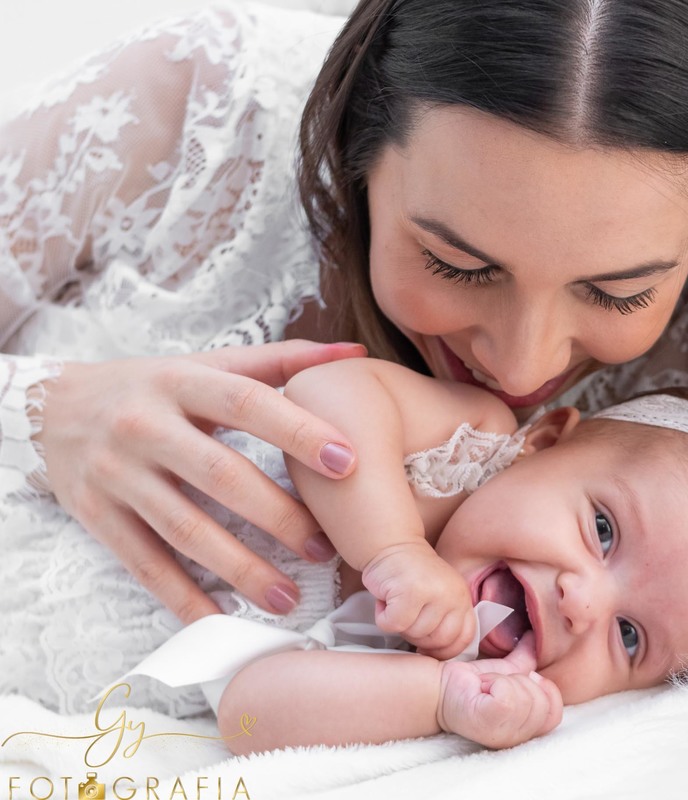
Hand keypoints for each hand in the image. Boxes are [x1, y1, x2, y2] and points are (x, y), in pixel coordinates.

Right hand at [37, 340, 365, 623]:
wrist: (51, 407)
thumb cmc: (153, 387)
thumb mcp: (208, 365)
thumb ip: (281, 360)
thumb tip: (354, 350)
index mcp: (182, 382)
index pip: (246, 403)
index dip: (298, 431)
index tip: (347, 461)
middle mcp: (146, 426)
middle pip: (220, 475)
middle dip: (278, 516)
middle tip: (325, 549)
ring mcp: (118, 474)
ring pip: (184, 529)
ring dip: (240, 569)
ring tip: (287, 597)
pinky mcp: (97, 516)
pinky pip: (144, 564)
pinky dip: (183, 596)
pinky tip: (222, 618)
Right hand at [361, 542, 476, 659]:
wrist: (391, 545)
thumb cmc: (410, 575)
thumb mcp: (439, 595)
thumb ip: (446, 620)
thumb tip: (440, 655)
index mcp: (463, 598)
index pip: (464, 639)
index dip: (444, 651)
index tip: (426, 649)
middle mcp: (454, 595)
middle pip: (437, 641)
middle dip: (416, 637)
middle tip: (405, 617)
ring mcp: (435, 592)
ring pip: (414, 633)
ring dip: (398, 624)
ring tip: (396, 602)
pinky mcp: (412, 591)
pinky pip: (394, 624)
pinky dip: (383, 617)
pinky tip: (385, 600)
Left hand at [437, 633, 562, 748]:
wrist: (442, 687)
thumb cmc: (473, 684)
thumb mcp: (509, 671)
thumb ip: (527, 659)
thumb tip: (537, 635)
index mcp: (526, 729)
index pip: (554, 715)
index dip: (545, 692)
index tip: (526, 678)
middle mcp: (516, 738)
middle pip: (542, 705)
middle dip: (521, 683)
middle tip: (498, 683)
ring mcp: (502, 735)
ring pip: (526, 699)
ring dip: (505, 681)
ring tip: (488, 686)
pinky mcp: (487, 723)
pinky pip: (508, 697)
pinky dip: (496, 682)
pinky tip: (482, 687)